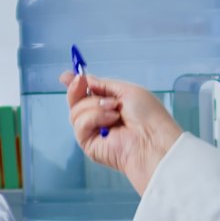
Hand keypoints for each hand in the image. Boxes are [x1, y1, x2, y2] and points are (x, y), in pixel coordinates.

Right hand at [60, 71, 181, 194]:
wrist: (153, 140)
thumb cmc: (147, 115)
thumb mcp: (126, 90)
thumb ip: (103, 85)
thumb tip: (83, 78)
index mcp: (110, 104)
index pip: (87, 94)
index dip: (75, 84)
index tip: (66, 76)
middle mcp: (99, 117)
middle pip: (75, 102)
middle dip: (76, 89)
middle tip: (79, 81)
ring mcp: (93, 131)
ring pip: (75, 111)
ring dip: (94, 105)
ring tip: (114, 108)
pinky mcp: (88, 144)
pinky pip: (80, 124)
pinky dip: (94, 117)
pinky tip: (111, 120)